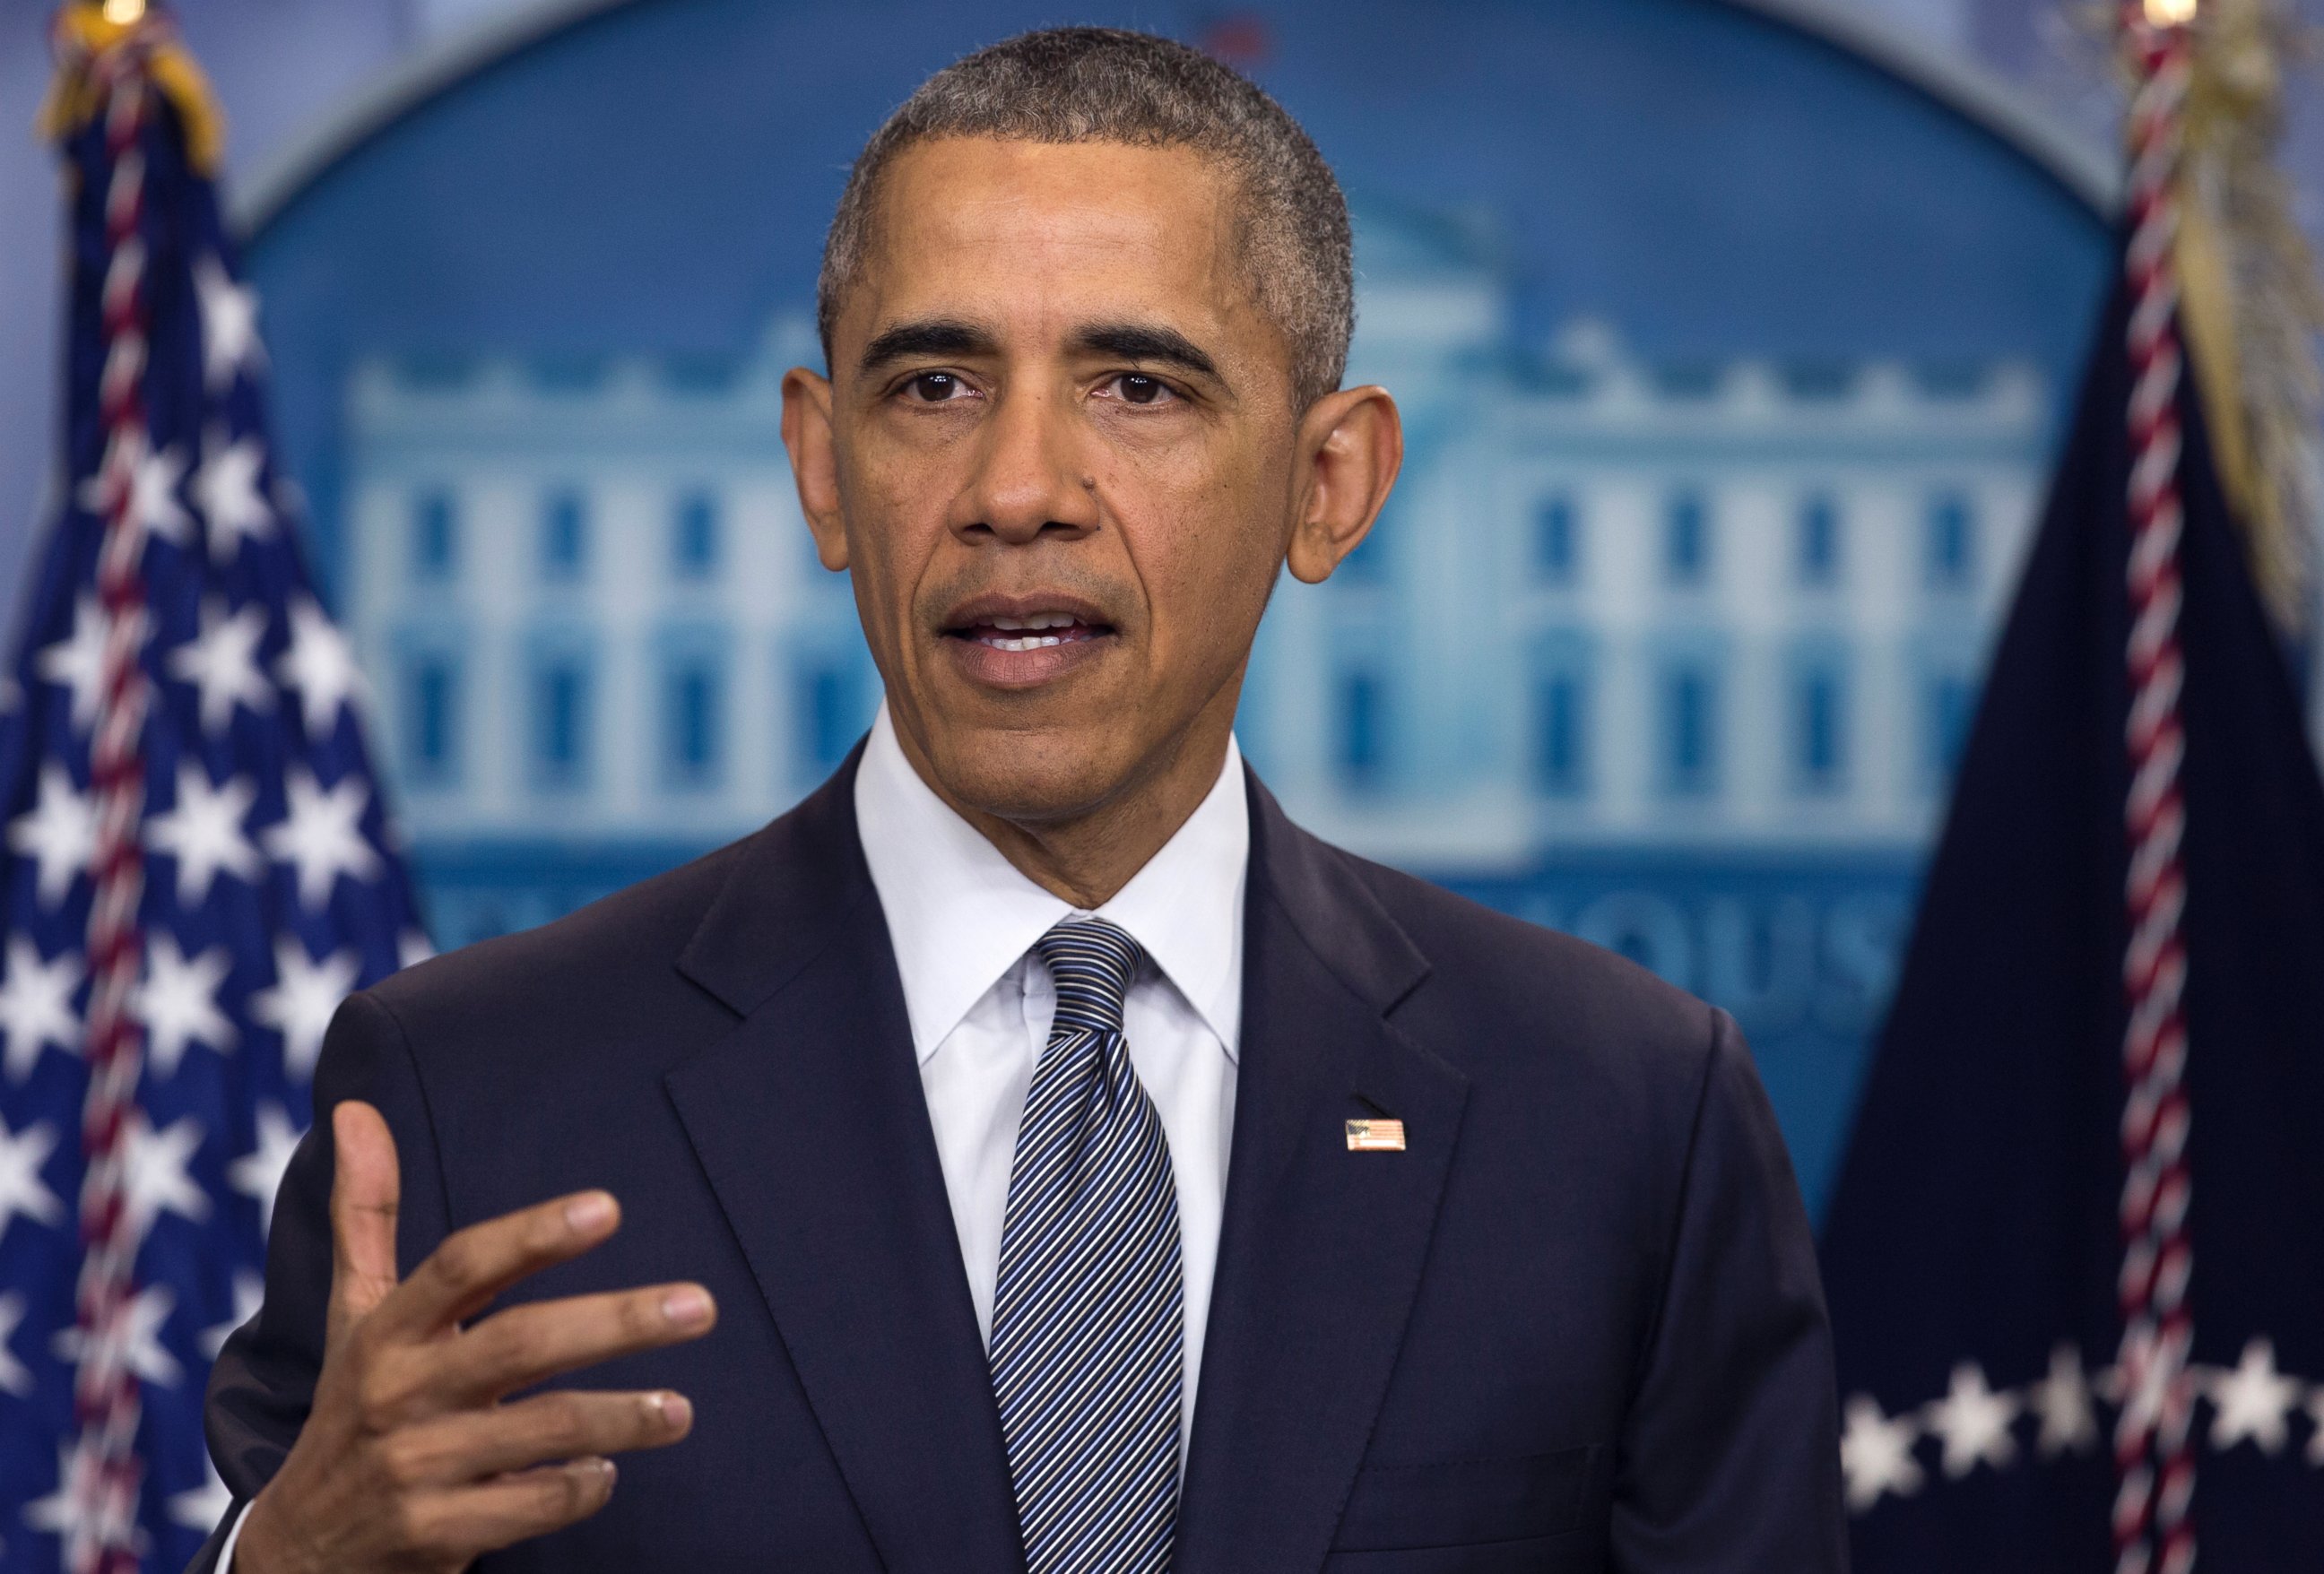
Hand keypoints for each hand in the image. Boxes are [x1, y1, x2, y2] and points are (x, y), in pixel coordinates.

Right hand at [233, 1100, 717, 1572]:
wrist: (298, 1556)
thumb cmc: (354, 1411)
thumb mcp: (351, 1317)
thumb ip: (367, 1216)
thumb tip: (358, 1105)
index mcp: (385, 1333)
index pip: (460, 1267)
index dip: (532, 1235)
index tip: (608, 1208)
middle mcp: (397, 1395)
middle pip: (521, 1344)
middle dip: (617, 1322)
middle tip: (701, 1305)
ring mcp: (414, 1469)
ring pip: (543, 1431)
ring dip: (623, 1417)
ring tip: (681, 1408)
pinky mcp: (435, 1535)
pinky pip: (532, 1505)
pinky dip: (581, 1486)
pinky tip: (610, 1470)